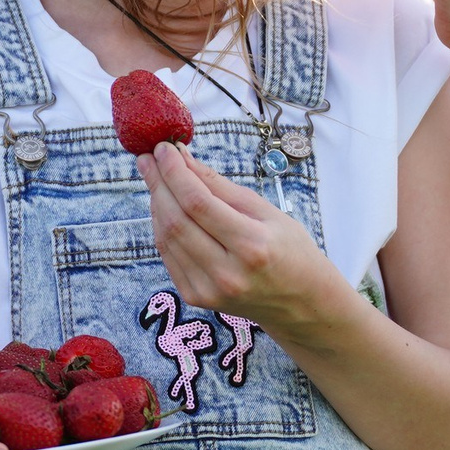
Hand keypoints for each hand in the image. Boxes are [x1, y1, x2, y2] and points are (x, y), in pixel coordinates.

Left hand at [138, 145, 339, 331]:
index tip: (163, 148)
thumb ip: (220, 186)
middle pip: (177, 220)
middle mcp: (227, 272)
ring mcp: (209, 289)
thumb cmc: (289, 249)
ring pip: (167, 237)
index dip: (175, 172)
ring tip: (156, 178)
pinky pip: (169, 255)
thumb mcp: (266, 211)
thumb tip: (182, 157)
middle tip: (149, 158)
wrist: (300, 302)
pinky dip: (162, 227)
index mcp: (252, 245)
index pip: (198, 202)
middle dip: (158, 183)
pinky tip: (164, 207)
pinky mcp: (196, 298)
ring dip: (157, 203)